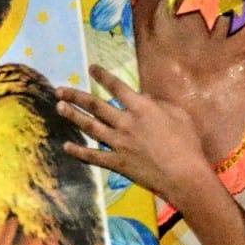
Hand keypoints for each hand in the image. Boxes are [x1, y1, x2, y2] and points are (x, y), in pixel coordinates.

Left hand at [56, 65, 209, 204]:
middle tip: (59, 89)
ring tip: (58, 107)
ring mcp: (118, 143)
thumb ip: (159, 104)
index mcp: (141, 108)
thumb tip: (144, 97)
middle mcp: (125, 122)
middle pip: (95, 105)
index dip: (103, 76)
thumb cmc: (187, 143)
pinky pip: (94, 156)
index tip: (91, 68)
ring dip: (73, 116)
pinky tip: (66, 146)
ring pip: (90, 127)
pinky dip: (79, 152)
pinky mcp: (117, 163)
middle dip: (76, 96)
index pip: (117, 87)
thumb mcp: (179, 114)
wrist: (183, 175)